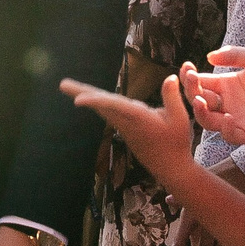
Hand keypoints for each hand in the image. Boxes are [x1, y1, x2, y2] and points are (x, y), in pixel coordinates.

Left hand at [62, 71, 197, 183]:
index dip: (96, 101)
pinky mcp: (125, 128)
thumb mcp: (181, 120)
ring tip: (68, 86)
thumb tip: (169, 77)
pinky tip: (87, 95)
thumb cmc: (177, 143)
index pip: (115, 107)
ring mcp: (124, 126)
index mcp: (139, 119)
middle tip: (62, 84)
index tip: (77, 100)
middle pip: (102, 105)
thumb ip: (172, 97)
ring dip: (87, 95)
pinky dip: (97, 102)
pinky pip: (108, 112)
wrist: (170, 168)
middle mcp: (127, 122)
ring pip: (103, 108)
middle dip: (82, 93)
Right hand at [187, 46, 244, 145]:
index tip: (187, 67)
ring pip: (209, 121)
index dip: (190, 77)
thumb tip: (209, 57)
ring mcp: (236, 119)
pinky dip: (225, 129)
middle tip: (193, 83)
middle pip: (199, 102)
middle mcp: (228, 103)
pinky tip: (229, 117)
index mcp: (226, 85)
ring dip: (201, 112)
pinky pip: (230, 135)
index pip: (200, 83)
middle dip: (191, 92)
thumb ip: (234, 55)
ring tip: (200, 101)